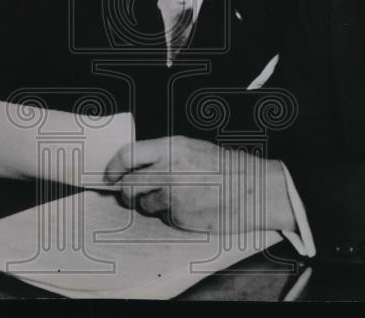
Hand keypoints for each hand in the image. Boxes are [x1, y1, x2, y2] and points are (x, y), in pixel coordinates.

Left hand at [104, 136, 294, 234]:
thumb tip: (136, 168)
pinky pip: (164, 217)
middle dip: (126, 192)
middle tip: (131, 194)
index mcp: (171, 147)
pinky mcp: (180, 217)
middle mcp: (168, 170)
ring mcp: (173, 196)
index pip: (127, 155)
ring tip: (174, 198)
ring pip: (144, 205)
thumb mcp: (193, 149)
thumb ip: (163, 156)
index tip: (109, 176)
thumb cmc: (227, 168)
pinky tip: (189, 206)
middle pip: (128, 186)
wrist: (255, 190)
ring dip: (151, 205)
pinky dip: (170, 215)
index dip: (113, 168)